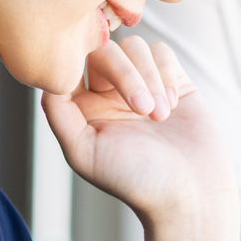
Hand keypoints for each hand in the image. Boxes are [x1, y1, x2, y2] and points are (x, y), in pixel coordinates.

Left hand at [40, 34, 234, 223]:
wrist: (191, 191)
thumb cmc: (136, 180)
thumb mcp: (84, 152)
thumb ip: (58, 113)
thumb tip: (48, 76)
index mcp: (83, 109)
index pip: (71, 66)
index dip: (79, 61)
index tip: (95, 80)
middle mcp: (109, 93)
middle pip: (104, 51)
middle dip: (125, 75)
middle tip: (142, 109)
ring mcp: (141, 84)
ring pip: (134, 48)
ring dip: (149, 79)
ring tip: (161, 116)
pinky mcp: (173, 79)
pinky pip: (161, 51)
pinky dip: (167, 74)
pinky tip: (174, 104)